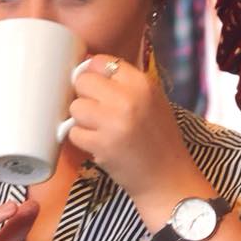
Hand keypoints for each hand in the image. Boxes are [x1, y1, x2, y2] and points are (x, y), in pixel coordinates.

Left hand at [67, 55, 200, 202]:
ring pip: (75, 107)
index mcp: (142, 83)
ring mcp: (114, 122)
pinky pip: (74, 132)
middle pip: (83, 81)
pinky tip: (98, 144)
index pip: (100, 62)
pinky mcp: (101, 144)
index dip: (93, 74)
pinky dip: (82, 140)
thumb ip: (125, 84)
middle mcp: (129, 98)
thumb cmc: (158, 139)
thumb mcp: (152, 101)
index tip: (96, 88)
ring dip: (82, 120)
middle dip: (85, 96)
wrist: (167, 178)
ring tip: (99, 130)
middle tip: (97, 112)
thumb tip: (87, 68)